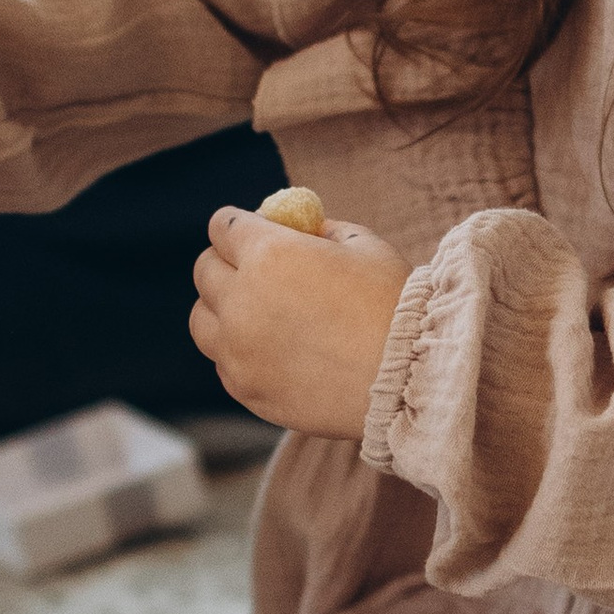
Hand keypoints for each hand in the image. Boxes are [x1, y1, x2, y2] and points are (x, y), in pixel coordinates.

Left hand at [189, 208, 412, 439]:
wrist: (411, 380)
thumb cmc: (394, 304)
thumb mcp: (362, 245)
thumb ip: (318, 231)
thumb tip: (296, 229)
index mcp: (268, 253)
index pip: (223, 226)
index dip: (237, 225)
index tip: (250, 232)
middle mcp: (241, 300)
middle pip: (205, 270)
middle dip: (226, 262)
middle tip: (252, 270)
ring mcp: (238, 350)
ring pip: (202, 320)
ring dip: (221, 309)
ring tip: (254, 314)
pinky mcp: (246, 389)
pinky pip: (223, 362)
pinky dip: (237, 352)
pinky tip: (271, 350)